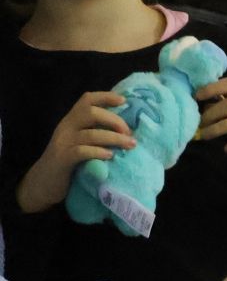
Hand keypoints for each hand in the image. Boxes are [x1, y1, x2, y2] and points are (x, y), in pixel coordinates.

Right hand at [16, 91, 132, 211]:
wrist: (43, 183)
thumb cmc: (69, 163)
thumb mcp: (82, 143)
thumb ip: (97, 133)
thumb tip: (127, 131)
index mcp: (72, 121)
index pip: (87, 100)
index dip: (105, 97)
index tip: (124, 101)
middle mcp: (66, 127)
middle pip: (90, 113)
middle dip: (114, 120)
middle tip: (129, 134)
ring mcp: (63, 142)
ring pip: (90, 133)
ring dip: (114, 138)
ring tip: (130, 145)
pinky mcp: (62, 159)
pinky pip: (81, 151)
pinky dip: (98, 152)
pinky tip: (110, 156)